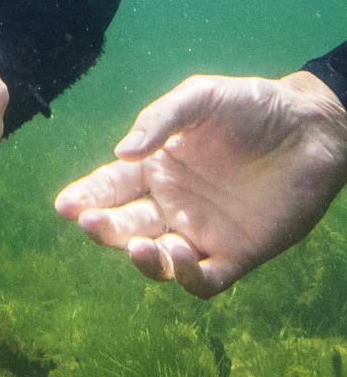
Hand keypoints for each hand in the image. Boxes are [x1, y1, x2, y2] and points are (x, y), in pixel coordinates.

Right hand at [54, 71, 346, 297]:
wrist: (310, 126)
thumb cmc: (250, 105)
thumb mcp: (198, 98)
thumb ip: (158, 120)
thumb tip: (120, 152)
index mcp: (156, 166)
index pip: (110, 186)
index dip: (85, 196)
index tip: (65, 205)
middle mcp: (172, 202)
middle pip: (126, 224)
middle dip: (103, 227)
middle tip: (90, 222)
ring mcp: (203, 230)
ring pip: (160, 258)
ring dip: (144, 259)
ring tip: (140, 246)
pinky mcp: (239, 253)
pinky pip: (207, 278)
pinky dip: (189, 277)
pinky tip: (179, 258)